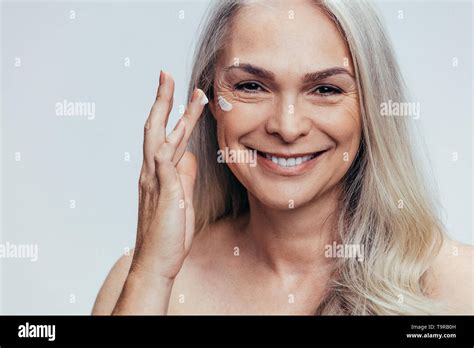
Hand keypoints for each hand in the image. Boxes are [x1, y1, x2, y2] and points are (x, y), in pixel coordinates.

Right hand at [131, 70, 207, 280]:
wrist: (156, 263)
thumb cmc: (168, 234)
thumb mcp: (181, 200)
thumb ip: (184, 177)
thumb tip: (189, 157)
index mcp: (158, 174)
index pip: (163, 135)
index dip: (171, 112)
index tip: (181, 92)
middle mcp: (152, 173)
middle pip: (156, 128)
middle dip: (163, 100)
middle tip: (168, 75)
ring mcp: (155, 183)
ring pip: (163, 140)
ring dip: (177, 116)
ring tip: (192, 94)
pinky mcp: (164, 196)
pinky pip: (165, 168)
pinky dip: (170, 149)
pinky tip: (179, 132)